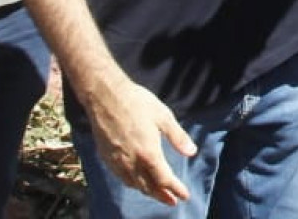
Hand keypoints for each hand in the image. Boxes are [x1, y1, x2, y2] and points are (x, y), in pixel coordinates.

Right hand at [87, 76, 196, 204]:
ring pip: (134, 184)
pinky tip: (136, 181)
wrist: (105, 97)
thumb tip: (191, 152)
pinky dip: (132, 183)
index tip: (184, 195)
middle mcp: (131, 162)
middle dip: (162, 195)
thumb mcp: (163, 116)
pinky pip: (122, 177)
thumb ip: (177, 137)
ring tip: (157, 194)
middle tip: (172, 201)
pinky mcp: (106, 157)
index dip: (175, 189)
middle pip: (148, 186)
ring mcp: (117, 161)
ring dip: (147, 191)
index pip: (164, 179)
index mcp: (148, 153)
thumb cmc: (137, 103)